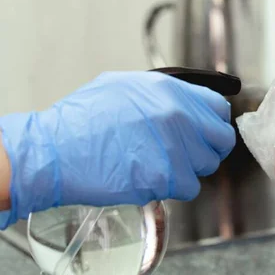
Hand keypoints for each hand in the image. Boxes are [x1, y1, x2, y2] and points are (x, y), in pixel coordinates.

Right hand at [0, 71, 234, 227]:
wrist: (53, 151)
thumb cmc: (82, 121)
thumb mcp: (123, 86)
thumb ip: (162, 94)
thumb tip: (187, 104)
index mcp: (169, 91)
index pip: (218, 108)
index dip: (213, 123)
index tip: (205, 133)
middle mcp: (177, 116)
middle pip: (221, 140)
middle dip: (207, 149)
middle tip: (188, 155)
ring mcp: (173, 147)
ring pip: (206, 166)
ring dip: (188, 170)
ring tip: (159, 165)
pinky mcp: (164, 177)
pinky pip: (188, 188)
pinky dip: (173, 188)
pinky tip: (150, 179)